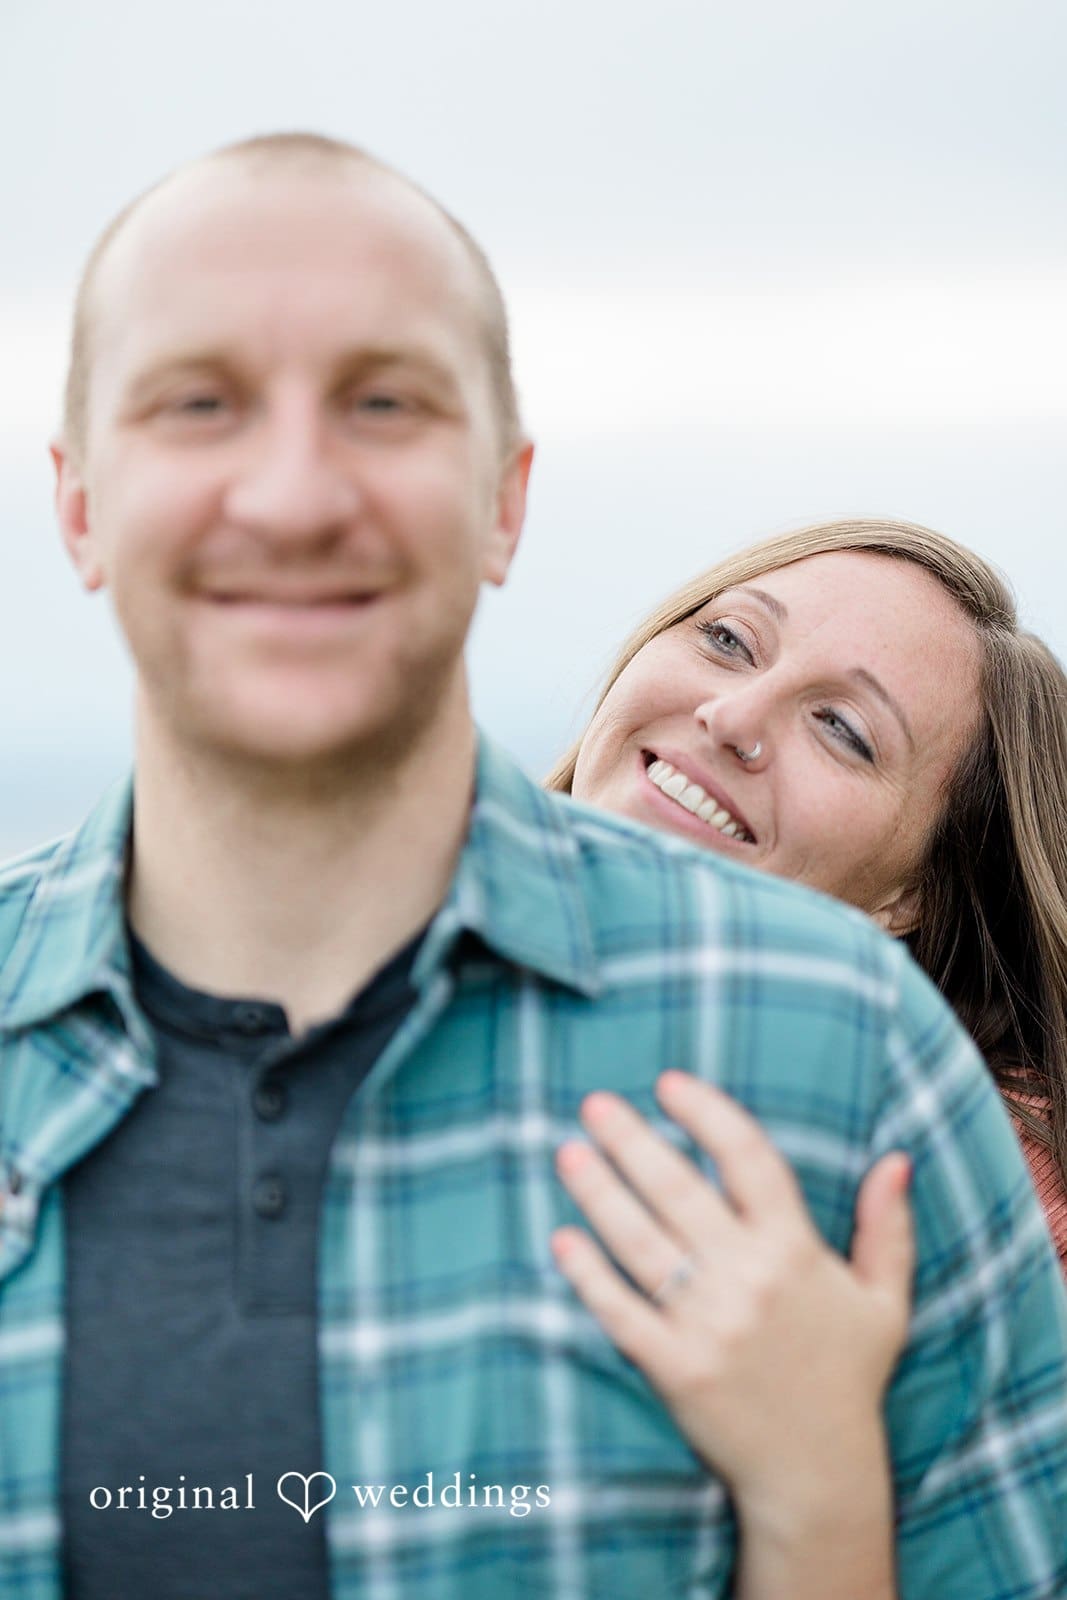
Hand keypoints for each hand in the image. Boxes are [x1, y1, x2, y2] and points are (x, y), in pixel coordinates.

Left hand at [551, 1071, 913, 1526]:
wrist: (818, 1475)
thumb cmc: (847, 1378)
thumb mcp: (883, 1300)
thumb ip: (887, 1227)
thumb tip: (895, 1160)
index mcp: (795, 1249)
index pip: (747, 1157)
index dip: (705, 1112)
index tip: (667, 1082)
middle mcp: (749, 1278)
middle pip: (678, 1190)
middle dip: (631, 1140)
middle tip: (593, 1103)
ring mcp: (708, 1324)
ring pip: (640, 1242)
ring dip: (598, 1192)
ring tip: (567, 1153)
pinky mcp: (675, 1367)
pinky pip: (621, 1310)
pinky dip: (588, 1274)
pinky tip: (562, 1239)